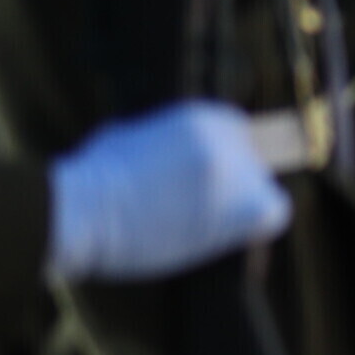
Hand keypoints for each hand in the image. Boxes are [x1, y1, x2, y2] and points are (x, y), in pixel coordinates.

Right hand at [49, 101, 289, 282]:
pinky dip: (256, 228)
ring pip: (261, 190)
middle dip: (231, 187)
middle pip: (254, 163)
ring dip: (237, 209)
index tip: (208, 184)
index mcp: (197, 117)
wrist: (81, 209)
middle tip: (198, 211)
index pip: (239, 134)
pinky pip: (273, 214)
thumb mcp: (130, 137)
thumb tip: (176, 156)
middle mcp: (224, 138)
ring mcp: (235, 170)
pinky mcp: (241, 204)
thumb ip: (168, 142)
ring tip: (197, 226)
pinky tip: (224, 237)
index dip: (228, 162)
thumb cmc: (90, 181)